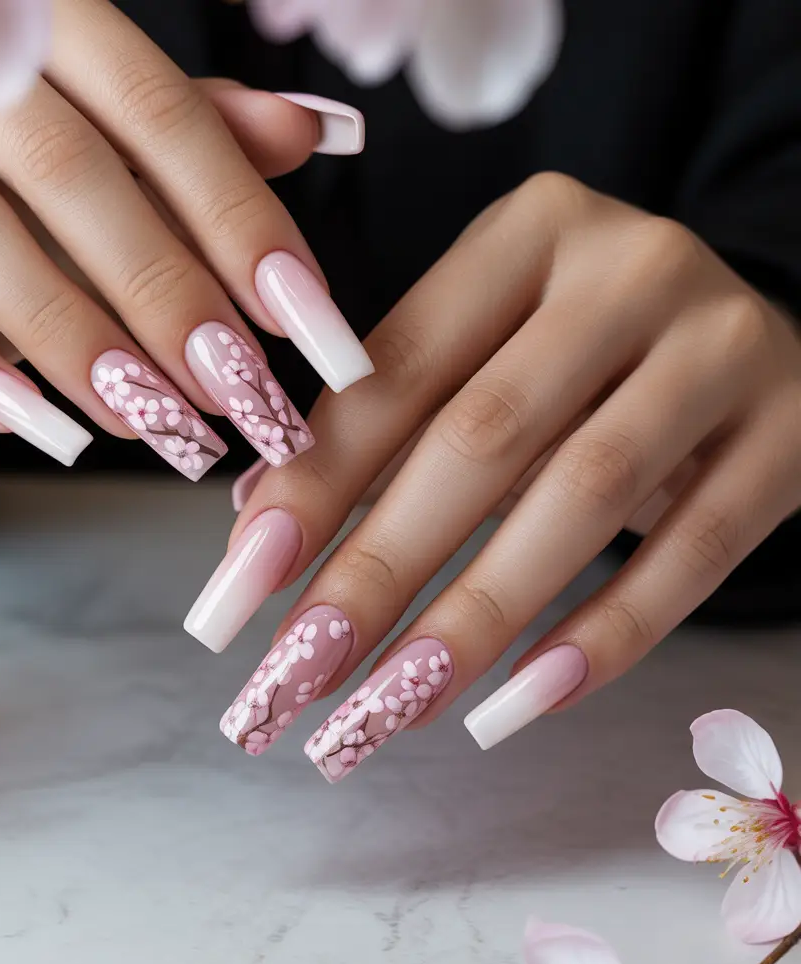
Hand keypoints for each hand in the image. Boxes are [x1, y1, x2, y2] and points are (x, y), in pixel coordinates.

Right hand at [0, 0, 368, 473]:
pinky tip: (29, 423)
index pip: (160, 111)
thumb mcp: (108, 137)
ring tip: (149, 422)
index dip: (238, 217)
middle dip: (165, 294)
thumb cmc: (8, 158)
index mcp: (39, 23)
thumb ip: (199, 134)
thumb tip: (312, 132)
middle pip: (71, 174)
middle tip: (235, 391)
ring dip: (72, 339)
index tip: (304, 316)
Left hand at [195, 172, 800, 777]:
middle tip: (295, 675)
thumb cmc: (589, 351)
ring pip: (582, 498)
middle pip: (478, 439)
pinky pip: (695, 550)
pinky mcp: (790, 432)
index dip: (312, 485)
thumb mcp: (489, 350)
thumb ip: (387, 420)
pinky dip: (606, 634)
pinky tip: (521, 703)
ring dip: (473, 618)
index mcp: (526, 233)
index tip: (239, 589)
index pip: (395, 371)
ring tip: (388, 709)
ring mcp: (720, 347)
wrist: (764, 334)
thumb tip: (260, 525)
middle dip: (375, 570)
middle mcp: (626, 270)